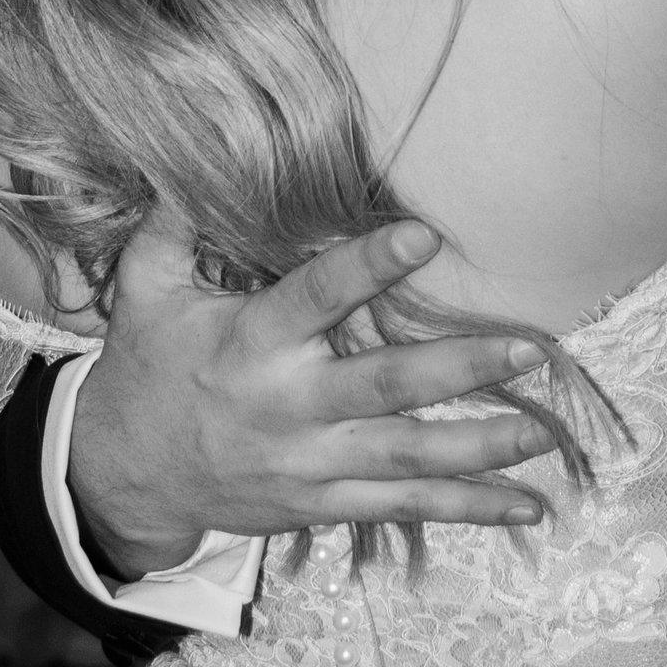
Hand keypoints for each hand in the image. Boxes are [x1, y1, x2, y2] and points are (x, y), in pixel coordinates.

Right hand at [68, 219, 557, 576]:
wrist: (122, 476)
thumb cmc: (146, 368)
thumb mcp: (143, 291)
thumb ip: (172, 227)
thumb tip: (193, 157)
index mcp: (252, 344)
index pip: (316, 297)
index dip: (368, 266)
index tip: (424, 234)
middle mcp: (289, 407)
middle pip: (385, 388)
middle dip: (459, 368)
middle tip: (526, 347)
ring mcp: (311, 463)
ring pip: (407, 458)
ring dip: (481, 447)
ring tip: (543, 433)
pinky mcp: (324, 503)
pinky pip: (405, 508)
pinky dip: (469, 509)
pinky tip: (528, 503)